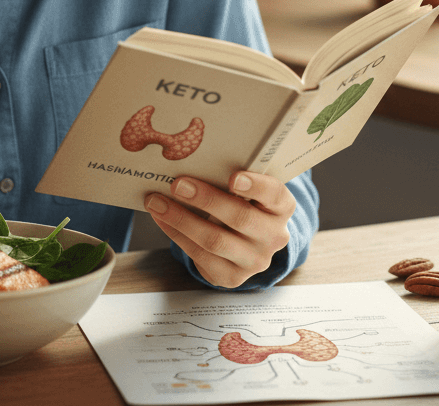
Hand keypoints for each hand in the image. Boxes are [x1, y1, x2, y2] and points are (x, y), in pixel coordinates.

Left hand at [144, 171, 295, 287]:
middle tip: (177, 184)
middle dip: (206, 200)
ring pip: (215, 240)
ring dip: (181, 219)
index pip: (275, 194)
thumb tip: (192, 161)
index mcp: (281, 207)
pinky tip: (162, 219)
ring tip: (157, 202)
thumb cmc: (241, 202)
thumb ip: (232, 177)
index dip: (256, 185)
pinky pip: (200, 256)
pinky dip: (176, 235)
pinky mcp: (232, 277)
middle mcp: (274, 237)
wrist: (245, 241)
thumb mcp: (246, 189)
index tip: (233, 177)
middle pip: (240, 218)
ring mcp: (255, 261)